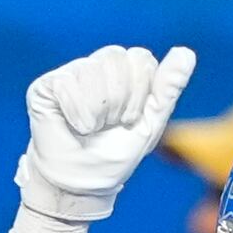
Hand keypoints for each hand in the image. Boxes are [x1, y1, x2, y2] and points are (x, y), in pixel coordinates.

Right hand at [17, 45, 195, 221]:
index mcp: (124, 74)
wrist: (86, 180)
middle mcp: (97, 67)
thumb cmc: (117, 152)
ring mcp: (70, 73)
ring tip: (93, 127)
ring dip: (100, 110)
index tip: (132, 119)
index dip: (141, 91)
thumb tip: (186, 53)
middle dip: (122, 99)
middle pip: (117, 57)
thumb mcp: (151, 121)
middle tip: (112, 124)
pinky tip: (75, 126)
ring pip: (92, 69)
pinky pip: (68, 83)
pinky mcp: (47, 85)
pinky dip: (78, 113)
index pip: (141, 57)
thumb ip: (168, 87)